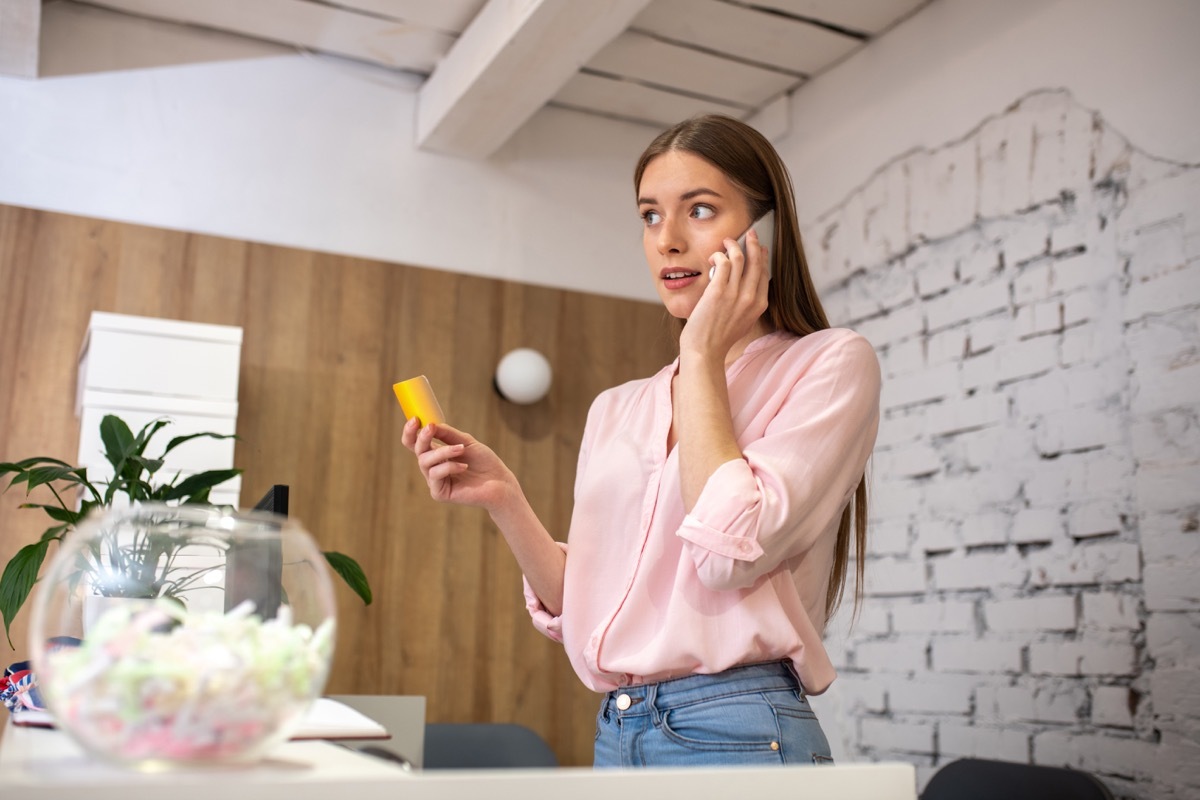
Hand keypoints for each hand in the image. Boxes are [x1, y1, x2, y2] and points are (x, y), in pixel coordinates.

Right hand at [400, 418, 515, 510]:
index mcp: (437, 453)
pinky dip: (449, 467)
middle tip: (431, 427)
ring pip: (425, 462)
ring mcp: (435, 480)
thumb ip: (447, 434)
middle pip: (417, 450)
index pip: (415, 443)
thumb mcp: (466, 442)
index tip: (415, 419)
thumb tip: (430, 424)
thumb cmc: (484, 461)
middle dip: (423, 437)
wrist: (499, 482)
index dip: (410, 432)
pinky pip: (435, 475)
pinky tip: (464, 466)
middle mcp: (433, 467)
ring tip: (461, 449)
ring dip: (443, 452)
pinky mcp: (439, 493)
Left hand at [682, 227, 769, 359]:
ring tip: (726, 241)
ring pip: (741, 258)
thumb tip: (745, 287)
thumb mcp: (742, 321)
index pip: (765, 273)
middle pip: (757, 261)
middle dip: (753, 242)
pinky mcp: (718, 292)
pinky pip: (724, 263)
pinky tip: (713, 256)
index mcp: (759, 305)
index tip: (759, 247)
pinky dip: (719, 255)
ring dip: (733, 244)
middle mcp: (751, 298)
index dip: (762, 256)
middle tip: (749, 233)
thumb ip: (747, 304)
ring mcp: (735, 294)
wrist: (705, 351)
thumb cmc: (719, 338)